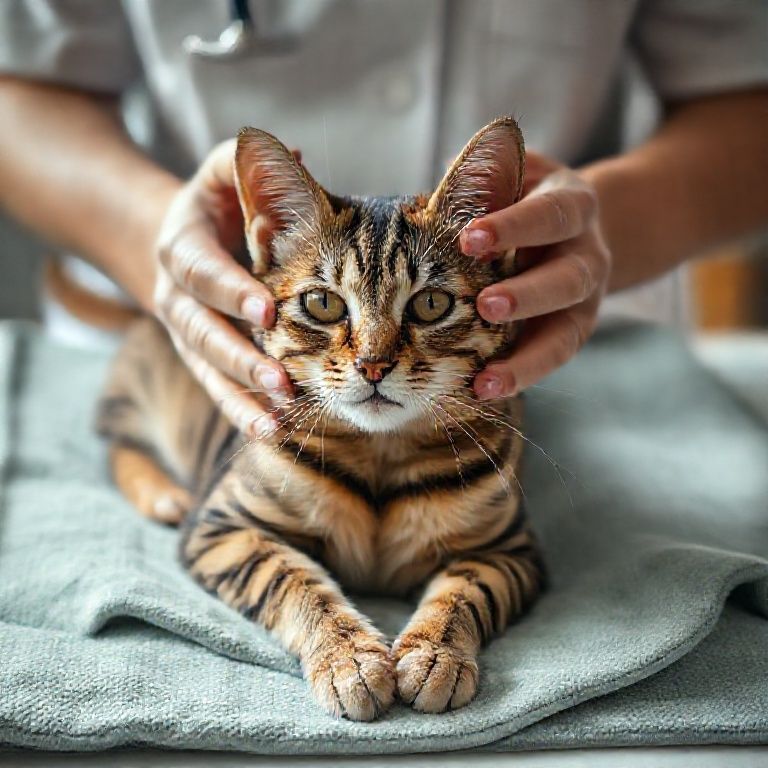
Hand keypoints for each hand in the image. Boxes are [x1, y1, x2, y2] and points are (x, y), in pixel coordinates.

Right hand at [153, 140, 291, 435]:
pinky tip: (273, 432)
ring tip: (278, 425)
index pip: (203, 271)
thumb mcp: (222, 174)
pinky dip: (243, 412)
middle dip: (242, 358)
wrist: (179, 245)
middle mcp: (178, 297)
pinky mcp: (200, 359)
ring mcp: (187, 334)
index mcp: (182, 247)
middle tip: (281, 380)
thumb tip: (296, 157)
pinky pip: (219, 390)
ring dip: (243, 399)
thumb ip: (249, 165)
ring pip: (209, 372)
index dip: (232, 290)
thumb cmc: (215, 206)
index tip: (270, 308)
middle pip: (204, 333)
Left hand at [459, 152, 611, 398]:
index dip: (515, 227)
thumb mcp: (517, 177)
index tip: (469, 238)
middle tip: (484, 307)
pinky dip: (520, 376)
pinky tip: (484, 390)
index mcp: (574, 205)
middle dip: (526, 295)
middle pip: (567, 280)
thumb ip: (488, 179)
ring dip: (524, 358)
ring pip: (565, 334)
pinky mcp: (572, 334)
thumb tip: (439, 192)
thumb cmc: (527, 198)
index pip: (550, 214)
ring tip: (484, 378)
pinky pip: (551, 360)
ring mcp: (584, 302)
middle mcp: (587, 256)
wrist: (576, 228)